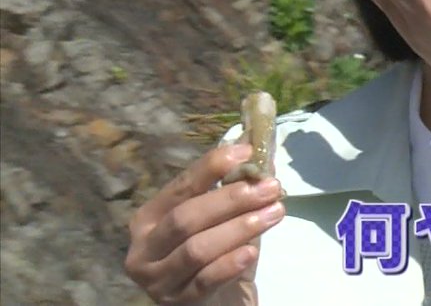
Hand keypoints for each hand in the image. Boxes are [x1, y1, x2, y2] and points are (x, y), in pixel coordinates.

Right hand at [124, 143, 285, 304]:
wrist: (216, 302)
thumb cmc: (217, 253)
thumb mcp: (221, 220)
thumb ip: (234, 190)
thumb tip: (262, 155)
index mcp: (149, 218)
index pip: (180, 187)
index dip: (211, 167)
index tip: (246, 152)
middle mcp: (144, 249)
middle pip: (185, 218)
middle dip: (231, 200)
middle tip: (270, 187)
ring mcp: (158, 279)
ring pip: (196, 249)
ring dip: (238, 228)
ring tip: (274, 213)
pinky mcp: (178, 303)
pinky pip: (205, 280)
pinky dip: (229, 264)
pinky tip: (251, 251)